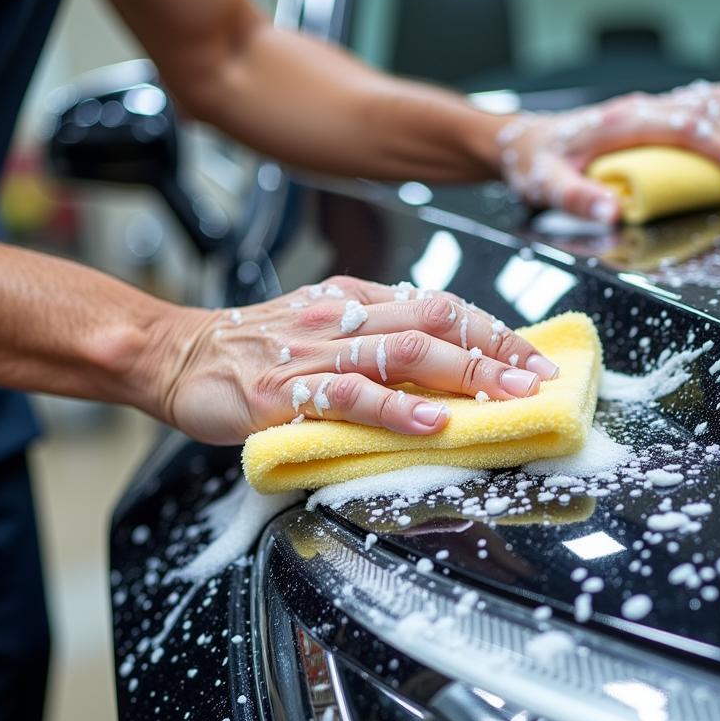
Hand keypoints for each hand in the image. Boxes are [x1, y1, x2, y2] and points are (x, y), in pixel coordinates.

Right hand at [159, 276, 559, 444]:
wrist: (180, 356)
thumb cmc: (255, 350)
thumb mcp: (323, 329)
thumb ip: (375, 341)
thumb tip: (444, 368)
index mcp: (356, 299)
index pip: (442, 305)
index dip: (494, 332)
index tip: (533, 360)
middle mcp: (343, 316)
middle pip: (437, 322)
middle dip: (497, 352)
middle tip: (539, 381)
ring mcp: (315, 351)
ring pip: (404, 351)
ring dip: (465, 375)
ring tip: (507, 397)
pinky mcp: (286, 390)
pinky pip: (350, 396)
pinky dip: (396, 408)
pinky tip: (431, 421)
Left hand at [498, 78, 719, 222]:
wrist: (521, 143)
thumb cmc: (535, 164)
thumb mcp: (547, 185)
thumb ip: (576, 198)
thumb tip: (611, 213)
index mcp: (622, 123)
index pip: (686, 130)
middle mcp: (640, 109)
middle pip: (707, 114)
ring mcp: (646, 109)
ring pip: (709, 104)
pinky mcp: (648, 114)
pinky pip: (697, 101)